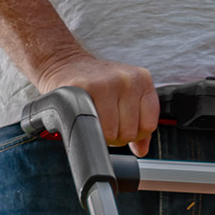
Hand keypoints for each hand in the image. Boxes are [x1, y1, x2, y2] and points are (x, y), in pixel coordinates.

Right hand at [35, 52, 157, 154]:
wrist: (65, 63)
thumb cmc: (99, 85)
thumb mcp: (126, 99)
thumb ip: (140, 124)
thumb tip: (141, 151)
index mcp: (142, 80)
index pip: (148, 126)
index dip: (135, 133)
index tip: (122, 123)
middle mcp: (127, 79)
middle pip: (129, 133)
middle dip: (116, 135)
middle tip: (104, 120)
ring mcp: (105, 82)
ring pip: (111, 134)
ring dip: (101, 134)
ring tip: (94, 117)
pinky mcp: (82, 88)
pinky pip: (92, 127)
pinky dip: (87, 129)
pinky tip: (84, 116)